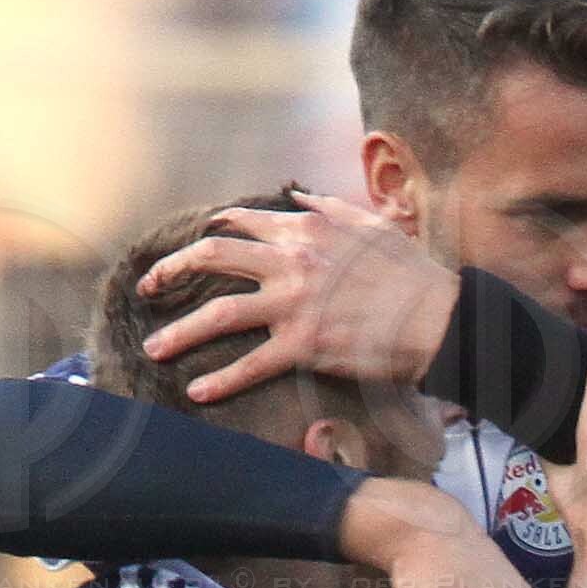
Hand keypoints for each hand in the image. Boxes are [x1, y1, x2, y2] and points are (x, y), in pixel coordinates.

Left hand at [140, 193, 456, 402]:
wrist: (438, 316)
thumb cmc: (411, 273)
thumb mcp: (370, 224)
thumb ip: (329, 208)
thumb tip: (299, 194)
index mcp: (305, 226)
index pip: (240, 221)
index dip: (208, 233)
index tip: (190, 247)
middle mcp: (292, 258)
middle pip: (213, 256)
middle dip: (172, 271)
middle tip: (147, 287)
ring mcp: (295, 303)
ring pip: (220, 313)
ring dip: (181, 332)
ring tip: (154, 349)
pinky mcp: (305, 346)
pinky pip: (252, 364)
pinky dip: (221, 380)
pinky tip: (199, 393)